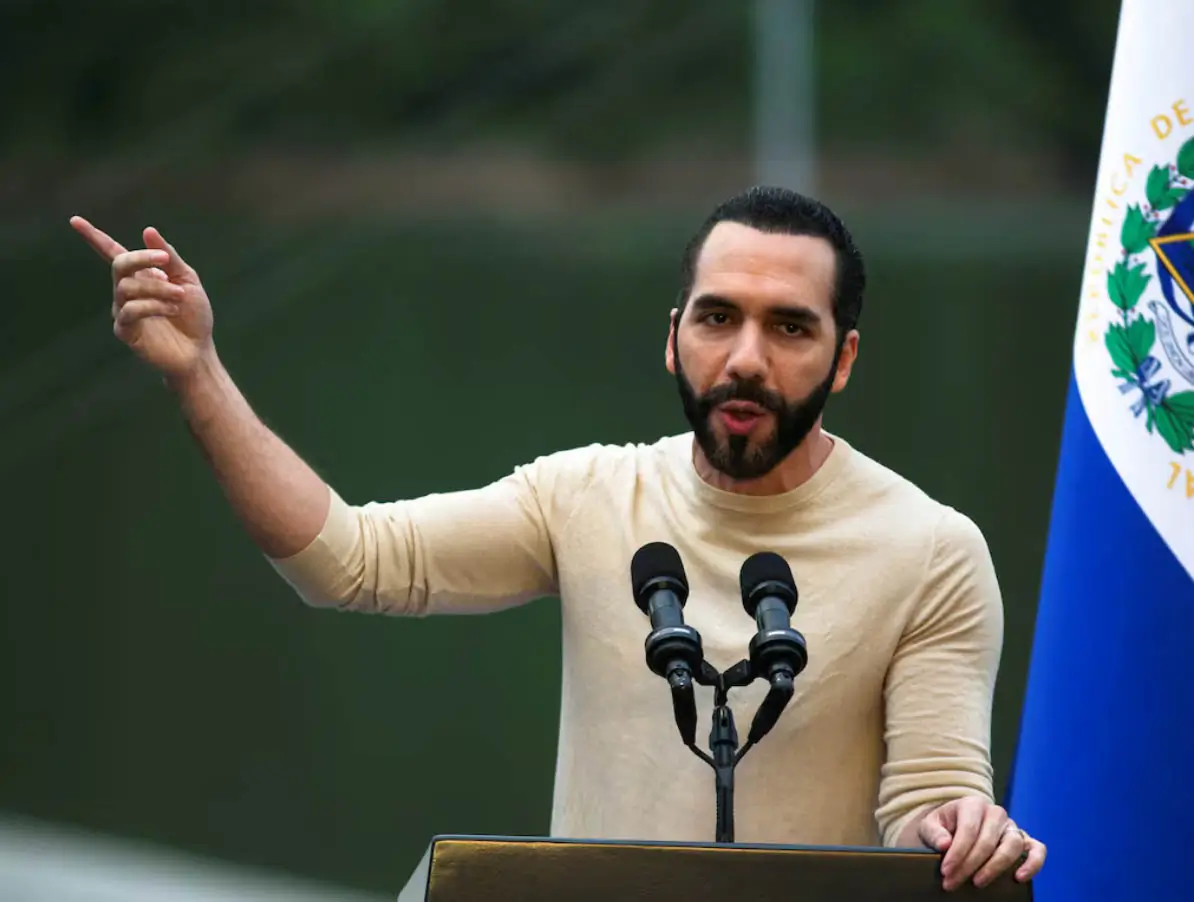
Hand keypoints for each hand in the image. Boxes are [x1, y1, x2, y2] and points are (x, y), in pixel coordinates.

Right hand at [70, 216, 214, 377]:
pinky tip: (173, 310)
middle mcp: (127, 291)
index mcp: (141, 276)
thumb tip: (148, 230)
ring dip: (157, 287)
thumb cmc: (194, 316)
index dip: (94, 237)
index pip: (113, 252)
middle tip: (165, 261)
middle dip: (141, 258)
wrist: (198, 350)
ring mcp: (124, 311)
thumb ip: (170, 257)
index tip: (74, 220)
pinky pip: (130, 310)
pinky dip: (153, 305)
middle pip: (119, 264)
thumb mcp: (188, 280)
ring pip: (127, 287)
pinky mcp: (125, 331)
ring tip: (180, 295)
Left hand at [917, 797, 1045, 890]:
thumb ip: (934, 832)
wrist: (953, 828)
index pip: (968, 830)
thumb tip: (944, 845)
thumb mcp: (929, 826)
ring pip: (1012, 845)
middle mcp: (995, 813)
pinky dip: (1033, 863)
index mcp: (972, 804)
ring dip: (996, 867)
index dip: (957, 852)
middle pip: (988, 841)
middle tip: (953, 882)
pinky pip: (1037, 849)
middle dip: (970, 865)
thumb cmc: (942, 827)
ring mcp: (1011, 826)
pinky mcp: (1024, 840)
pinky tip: (1019, 878)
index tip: (946, 871)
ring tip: (978, 882)